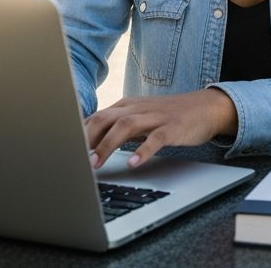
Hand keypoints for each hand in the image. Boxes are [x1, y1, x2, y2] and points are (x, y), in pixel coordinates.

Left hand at [86, 89, 238, 168]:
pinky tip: (132, 163)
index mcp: (129, 105)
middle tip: (74, 160)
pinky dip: (142, 151)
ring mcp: (157, 117)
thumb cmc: (169, 116)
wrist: (207, 107)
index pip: (97, 116)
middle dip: (87, 138)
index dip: (78, 133)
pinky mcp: (173, 127)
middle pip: (106, 118)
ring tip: (95, 165)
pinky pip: (156, 138)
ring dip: (107, 145)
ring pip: (126, 125)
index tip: (64, 151)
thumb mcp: (141, 117)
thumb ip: (117, 126)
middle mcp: (139, 108)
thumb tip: (87, 143)